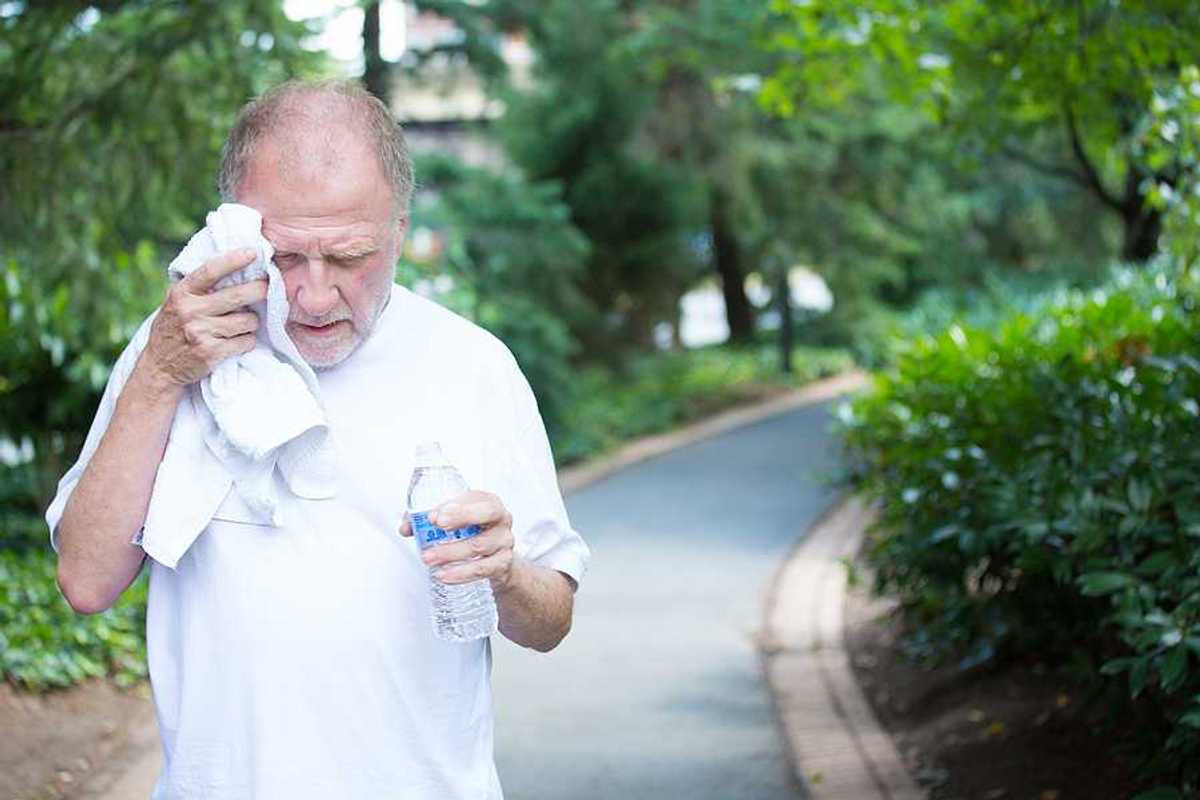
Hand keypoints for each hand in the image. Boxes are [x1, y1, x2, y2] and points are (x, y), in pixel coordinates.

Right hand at [141, 249, 267, 389]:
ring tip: (244, 324)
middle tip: (268, 288)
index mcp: (181, 293)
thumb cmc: (173, 329)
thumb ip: (196, 288)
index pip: (210, 271)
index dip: (233, 260)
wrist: (159, 367)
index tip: (252, 253)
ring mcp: (201, 332)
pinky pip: (246, 341)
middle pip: (238, 295)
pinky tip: (238, 341)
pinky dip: (247, 341)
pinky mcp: (212, 352)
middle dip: (260, 290)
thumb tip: (231, 265)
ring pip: (247, 320)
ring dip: (252, 322)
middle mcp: (190, 310)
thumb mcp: (175, 303)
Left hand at [399, 490, 516, 592]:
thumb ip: (426, 521)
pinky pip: (483, 569)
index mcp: (488, 502)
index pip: (476, 498)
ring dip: (451, 552)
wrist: (495, 559)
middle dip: (461, 517)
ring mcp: (504, 541)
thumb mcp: (453, 520)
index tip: (434, 515)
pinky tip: (445, 575)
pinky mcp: (502, 564)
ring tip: (428, 558)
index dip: (457, 506)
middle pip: (487, 514)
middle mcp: (501, 519)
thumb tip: (406, 528)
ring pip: (479, 546)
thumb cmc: (471, 532)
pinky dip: (462, 574)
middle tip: (436, 526)